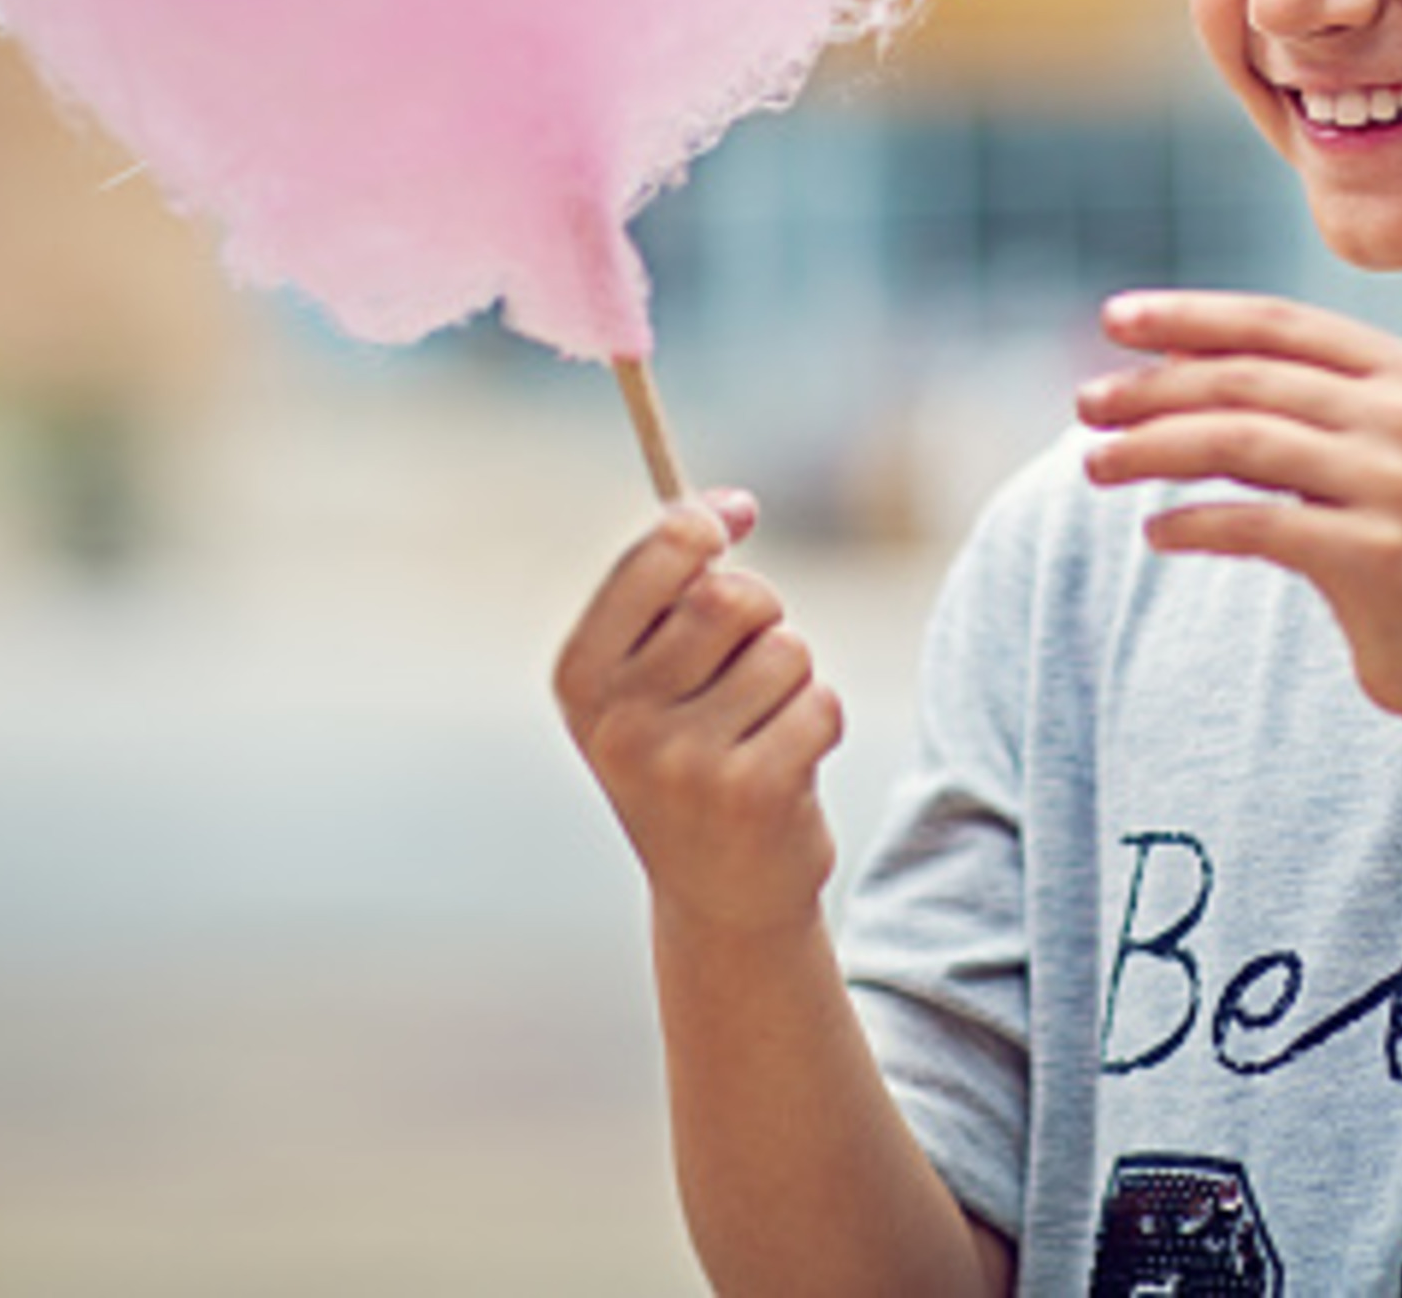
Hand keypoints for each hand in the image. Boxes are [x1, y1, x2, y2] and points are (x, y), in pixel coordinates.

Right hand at [553, 491, 842, 934]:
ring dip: (794, 677)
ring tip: (762, 726)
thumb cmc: (691, 756)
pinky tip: (788, 765)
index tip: (733, 519)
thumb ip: (678, 587)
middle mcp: (619, 719)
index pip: (656, 552)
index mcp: (580, 676)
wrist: (720, 897)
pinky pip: (821, 703)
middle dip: (762, 613)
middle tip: (751, 660)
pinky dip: (821, 722)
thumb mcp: (652, 676)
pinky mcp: (749, 794)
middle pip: (732, 597)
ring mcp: (681, 762)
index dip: (705, 523)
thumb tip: (733, 504)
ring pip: (786, 650)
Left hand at [1075, 290, 1401, 730]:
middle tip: (1085, 403)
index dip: (1190, 315)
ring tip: (1095, 464)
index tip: (1114, 318)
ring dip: (1152, 449)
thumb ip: (1299, 404)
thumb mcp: (1372, 453)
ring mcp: (1400, 480)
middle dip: (1152, 387)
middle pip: (1247, 378)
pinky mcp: (1378, 553)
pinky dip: (1192, 524)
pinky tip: (1156, 535)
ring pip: (1238, 442)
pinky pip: (1255, 524)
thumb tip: (1169, 361)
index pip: (1277, 322)